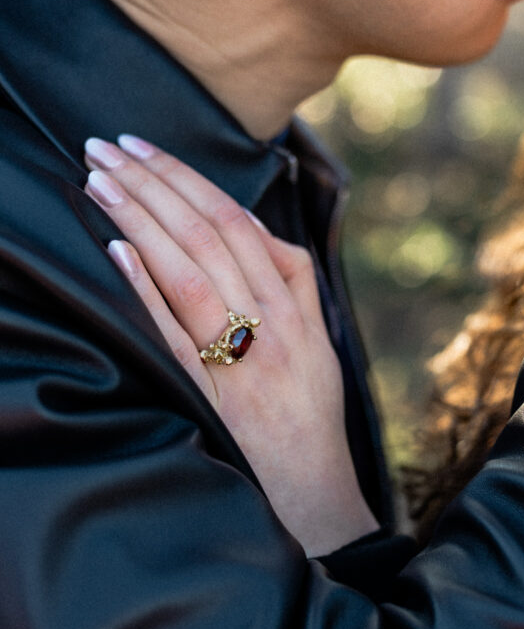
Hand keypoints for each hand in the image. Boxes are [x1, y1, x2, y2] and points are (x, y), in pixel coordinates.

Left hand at [83, 136, 378, 556]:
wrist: (312, 482)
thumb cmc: (311, 406)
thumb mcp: (318, 335)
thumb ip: (292, 278)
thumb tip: (252, 226)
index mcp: (292, 304)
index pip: (233, 222)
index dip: (185, 179)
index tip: (142, 148)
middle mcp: (270, 323)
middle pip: (205, 236)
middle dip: (152, 184)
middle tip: (104, 147)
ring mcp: (242, 357)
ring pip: (188, 272)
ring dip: (140, 221)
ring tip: (100, 181)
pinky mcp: (213, 391)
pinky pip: (176, 333)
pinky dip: (146, 288)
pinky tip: (118, 250)